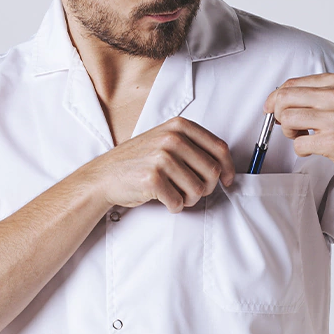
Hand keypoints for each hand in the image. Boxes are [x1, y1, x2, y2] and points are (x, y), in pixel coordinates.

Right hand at [82, 116, 234, 211]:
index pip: (219, 148)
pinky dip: (174, 207)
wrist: (105, 175)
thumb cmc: (138, 161)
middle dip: (206, 187)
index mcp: (179, 126)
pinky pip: (178, 202)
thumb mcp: (165, 141)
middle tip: (193, 191)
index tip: (227, 180)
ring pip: (198, 189)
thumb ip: (193, 147)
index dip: (228, 168)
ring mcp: (162, 157)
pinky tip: (164, 200)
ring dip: (190, 199)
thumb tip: (223, 167)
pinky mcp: (152, 178)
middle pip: (212, 171)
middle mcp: (172, 138)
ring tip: (176, 195)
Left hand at [263, 73, 333, 185]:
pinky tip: (314, 148)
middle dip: (279, 115)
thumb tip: (277, 100)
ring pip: (288, 119)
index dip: (275, 99)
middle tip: (290, 126)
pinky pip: (299, 144)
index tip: (274, 111)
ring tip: (303, 136)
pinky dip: (301, 149)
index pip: (290, 84)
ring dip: (289, 132)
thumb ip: (314, 95)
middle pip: (284, 99)